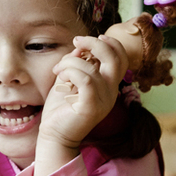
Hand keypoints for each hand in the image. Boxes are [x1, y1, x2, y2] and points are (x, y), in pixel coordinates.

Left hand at [34, 35, 126, 175]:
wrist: (54, 135)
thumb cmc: (61, 107)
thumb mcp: (69, 79)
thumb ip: (76, 62)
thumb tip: (79, 47)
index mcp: (109, 85)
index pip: (121, 58)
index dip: (109, 43)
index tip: (86, 40)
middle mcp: (111, 92)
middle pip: (115, 59)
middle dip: (95, 44)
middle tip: (77, 41)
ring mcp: (103, 101)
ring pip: (93, 68)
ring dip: (71, 62)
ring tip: (58, 70)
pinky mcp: (91, 107)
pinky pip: (86, 80)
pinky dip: (70, 73)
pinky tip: (61, 78)